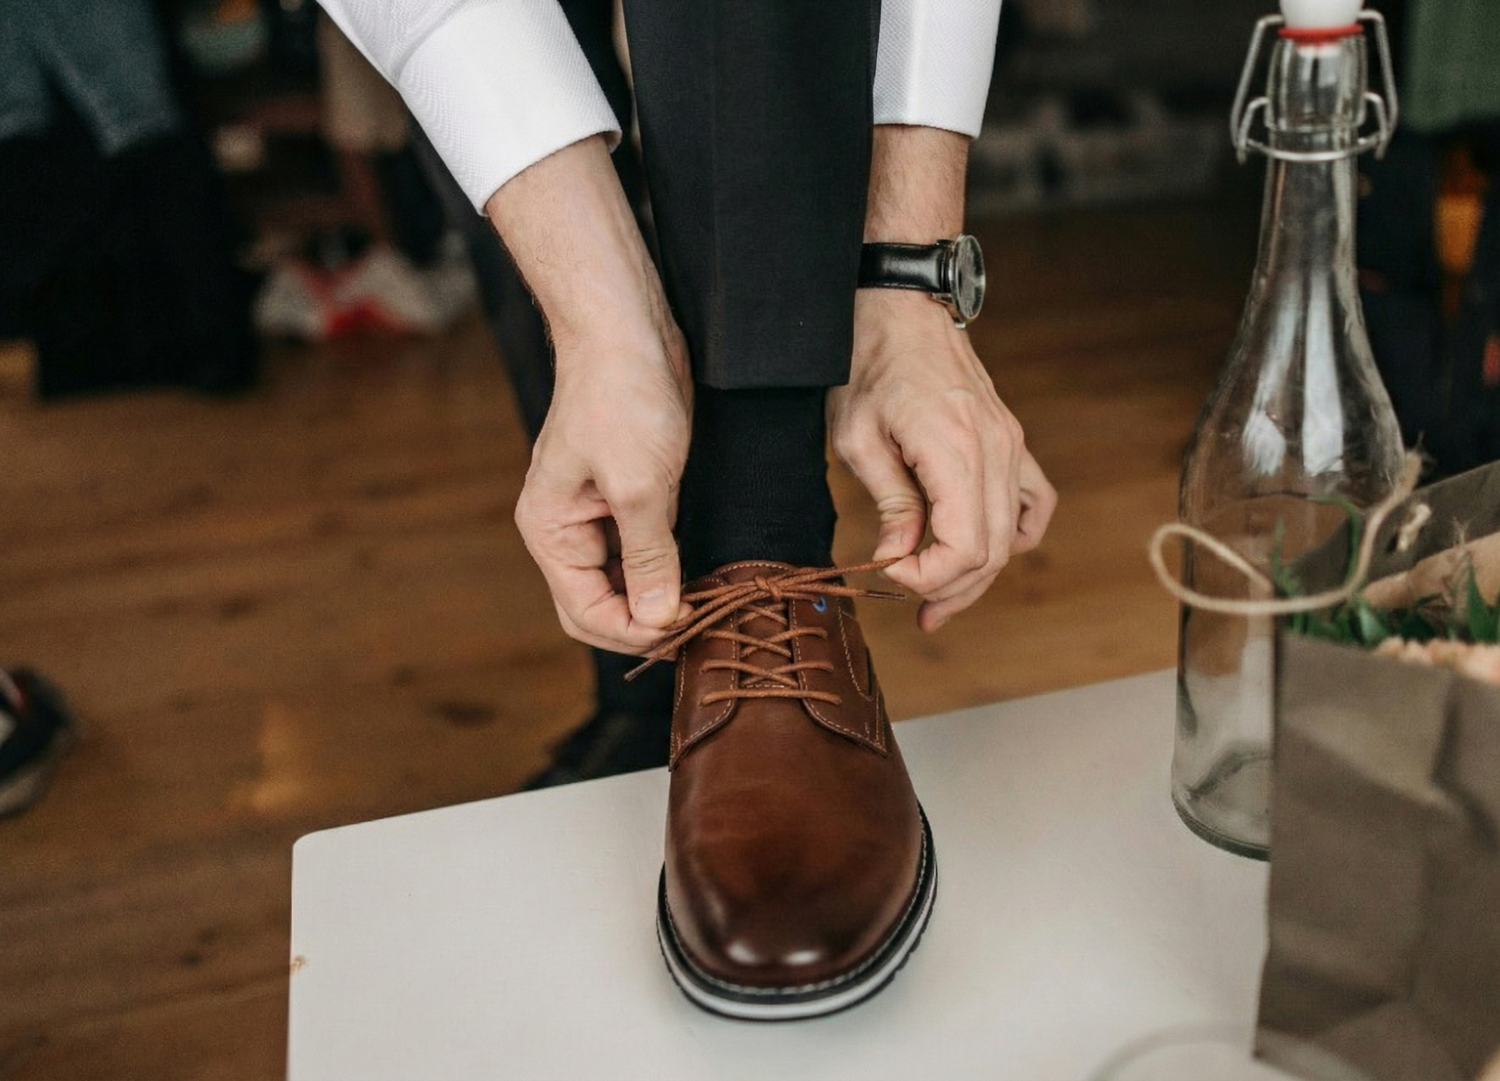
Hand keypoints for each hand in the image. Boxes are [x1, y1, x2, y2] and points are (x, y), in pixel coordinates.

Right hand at [516, 334, 693, 652]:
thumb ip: (649, 558)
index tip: (685, 631)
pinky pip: (643, 551)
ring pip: (625, 582)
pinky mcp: (628, 495)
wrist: (627, 330)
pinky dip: (668, 568)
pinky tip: (701, 573)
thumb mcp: (640, 486)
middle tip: (699, 627)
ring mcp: (597, 514)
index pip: (584, 612)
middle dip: (644, 623)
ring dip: (660, 598)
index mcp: (551, 532)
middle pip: (599, 606)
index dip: (633, 632)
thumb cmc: (622, 398)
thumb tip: (659, 619)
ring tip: (706, 605)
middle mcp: (567, 530)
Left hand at [829, 290, 1056, 630]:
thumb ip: (888, 502)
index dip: (930, 578)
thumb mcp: (858, 437)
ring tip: (942, 598)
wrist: (902, 305)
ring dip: (978, 574)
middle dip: (952, 590)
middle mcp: (995, 450)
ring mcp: (1010, 445)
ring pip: (1011, 535)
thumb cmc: (869, 362)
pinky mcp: (1010, 440)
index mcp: (955, 449)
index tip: (891, 574)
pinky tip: (986, 551)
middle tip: (916, 613)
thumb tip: (900, 556)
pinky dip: (1014, 535)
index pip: (965, 547)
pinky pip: (1032, 502)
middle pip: (992, 551)